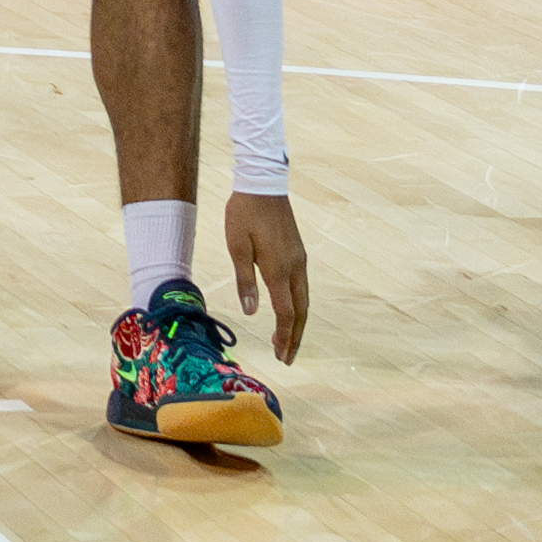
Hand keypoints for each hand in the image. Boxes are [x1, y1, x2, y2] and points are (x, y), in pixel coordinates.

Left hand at [225, 189, 312, 360]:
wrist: (263, 184)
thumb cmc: (244, 213)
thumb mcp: (236, 246)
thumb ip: (245, 280)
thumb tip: (251, 312)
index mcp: (278, 269)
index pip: (286, 312)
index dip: (284, 336)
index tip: (281, 354)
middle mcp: (295, 268)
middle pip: (301, 312)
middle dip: (294, 337)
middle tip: (286, 357)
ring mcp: (300, 260)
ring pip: (304, 300)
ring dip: (297, 323)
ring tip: (287, 341)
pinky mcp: (299, 253)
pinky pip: (302, 288)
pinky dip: (298, 306)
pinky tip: (289, 311)